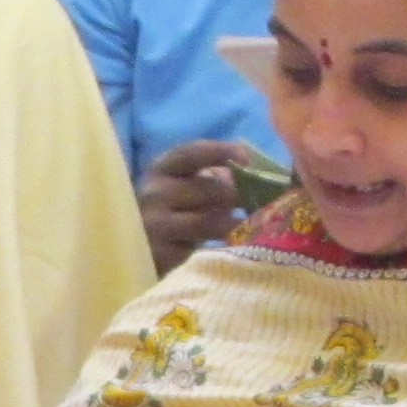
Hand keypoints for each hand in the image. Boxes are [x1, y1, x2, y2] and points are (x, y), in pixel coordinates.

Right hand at [138, 138, 269, 262]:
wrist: (138, 254)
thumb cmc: (174, 215)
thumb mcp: (187, 189)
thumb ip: (216, 178)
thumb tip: (263, 172)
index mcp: (161, 169)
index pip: (192, 153)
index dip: (223, 152)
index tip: (249, 160)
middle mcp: (153, 193)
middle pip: (210, 189)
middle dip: (242, 195)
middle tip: (269, 202)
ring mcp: (153, 225)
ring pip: (209, 221)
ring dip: (237, 223)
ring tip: (258, 226)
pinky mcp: (159, 254)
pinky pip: (201, 249)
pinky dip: (222, 247)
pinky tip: (235, 246)